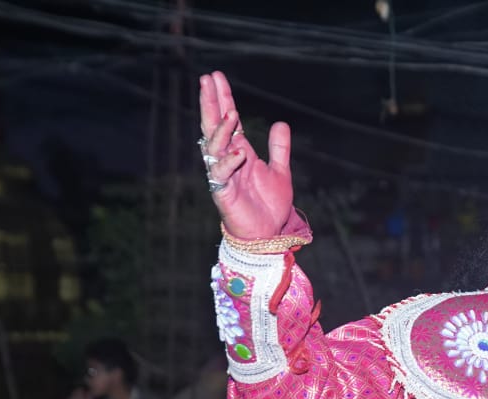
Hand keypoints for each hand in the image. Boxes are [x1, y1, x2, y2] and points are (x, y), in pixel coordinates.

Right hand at [199, 70, 293, 237]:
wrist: (269, 234)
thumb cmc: (270, 205)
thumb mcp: (280, 171)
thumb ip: (279, 148)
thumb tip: (281, 123)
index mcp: (239, 151)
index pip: (227, 120)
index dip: (222, 98)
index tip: (216, 76)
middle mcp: (227, 159)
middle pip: (213, 126)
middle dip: (210, 103)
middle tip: (206, 79)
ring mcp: (223, 175)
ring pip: (213, 147)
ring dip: (221, 130)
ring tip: (231, 114)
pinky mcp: (223, 193)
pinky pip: (220, 174)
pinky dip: (229, 161)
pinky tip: (239, 151)